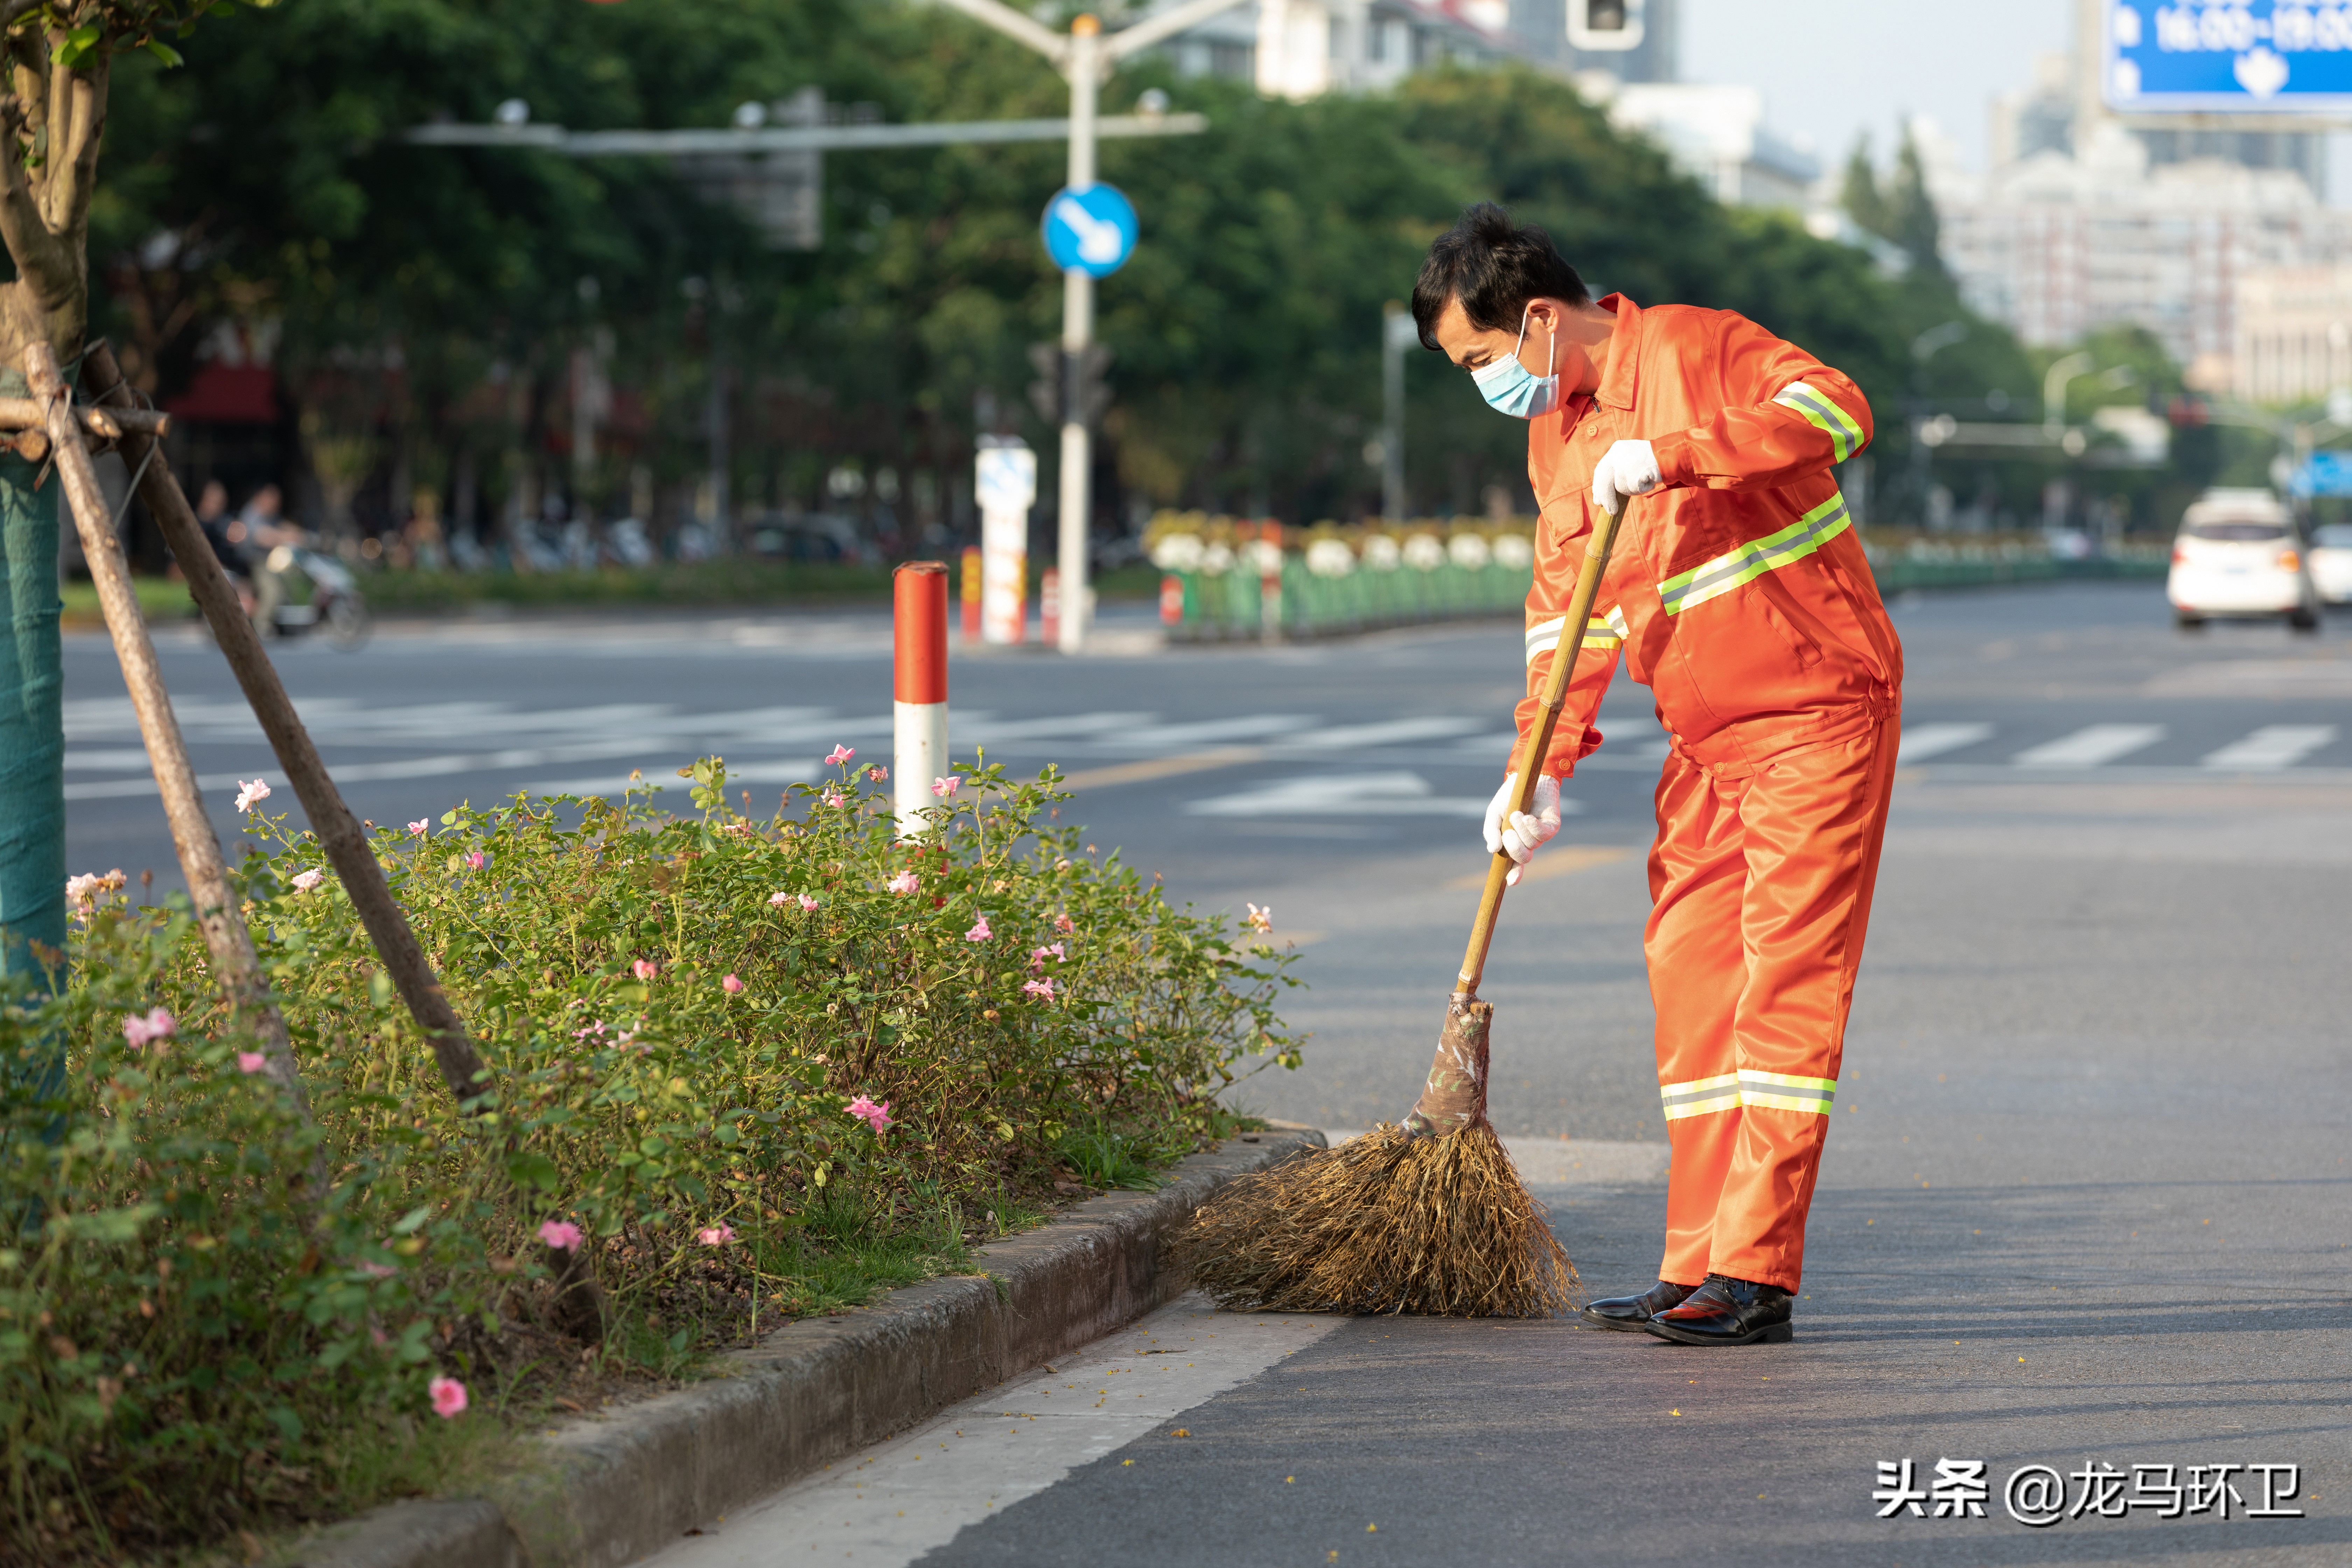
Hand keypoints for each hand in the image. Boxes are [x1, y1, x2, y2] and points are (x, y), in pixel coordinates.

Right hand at [1481, 772, 1561, 886]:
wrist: (1524, 778)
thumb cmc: (1509, 797)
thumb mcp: (1494, 814)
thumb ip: (1491, 831)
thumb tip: (1493, 850)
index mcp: (1515, 842)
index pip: (1515, 864)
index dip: (1514, 875)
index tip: (1510, 882)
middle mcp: (1529, 842)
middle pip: (1523, 857)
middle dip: (1514, 847)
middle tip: (1507, 831)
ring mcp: (1541, 835)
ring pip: (1532, 845)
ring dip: (1521, 831)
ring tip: (1516, 813)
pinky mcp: (1552, 825)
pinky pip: (1544, 835)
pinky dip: (1533, 828)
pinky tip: (1527, 817)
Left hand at [1588, 438, 1659, 514]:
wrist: (1671, 455)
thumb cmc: (1651, 461)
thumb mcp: (1630, 458)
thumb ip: (1617, 470)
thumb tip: (1602, 493)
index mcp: (1616, 449)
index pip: (1600, 470)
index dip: (1598, 487)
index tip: (1598, 499)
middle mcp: (1618, 453)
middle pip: (1604, 480)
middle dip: (1606, 498)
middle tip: (1610, 511)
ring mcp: (1625, 462)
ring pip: (1621, 487)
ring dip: (1633, 489)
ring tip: (1644, 478)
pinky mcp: (1634, 472)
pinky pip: (1634, 489)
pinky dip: (1643, 489)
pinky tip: (1649, 479)